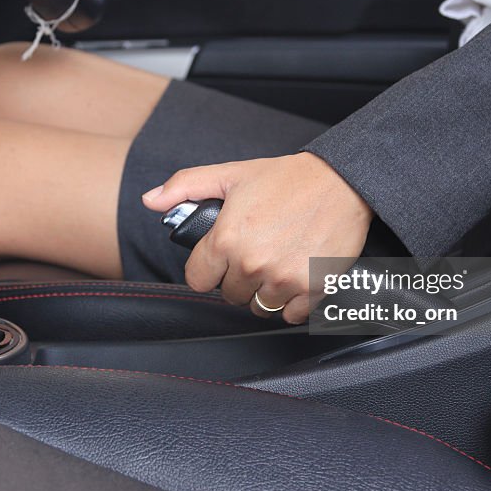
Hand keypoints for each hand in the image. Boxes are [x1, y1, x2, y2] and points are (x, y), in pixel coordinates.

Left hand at [142, 152, 372, 322]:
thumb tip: (150, 200)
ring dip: (264, 293)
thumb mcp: (230, 174)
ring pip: (260, 308)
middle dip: (238, 278)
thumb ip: (185, 186)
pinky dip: (292, 304)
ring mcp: (283, 279)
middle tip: (254, 253)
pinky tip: (294, 278)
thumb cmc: (286, 178)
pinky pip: (291, 316)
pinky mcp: (312, 289)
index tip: (221, 258)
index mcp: (227, 239)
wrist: (341, 181)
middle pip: (230, 295)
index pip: (198, 280)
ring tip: (274, 266)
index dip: (208, 268)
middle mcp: (252, 264)